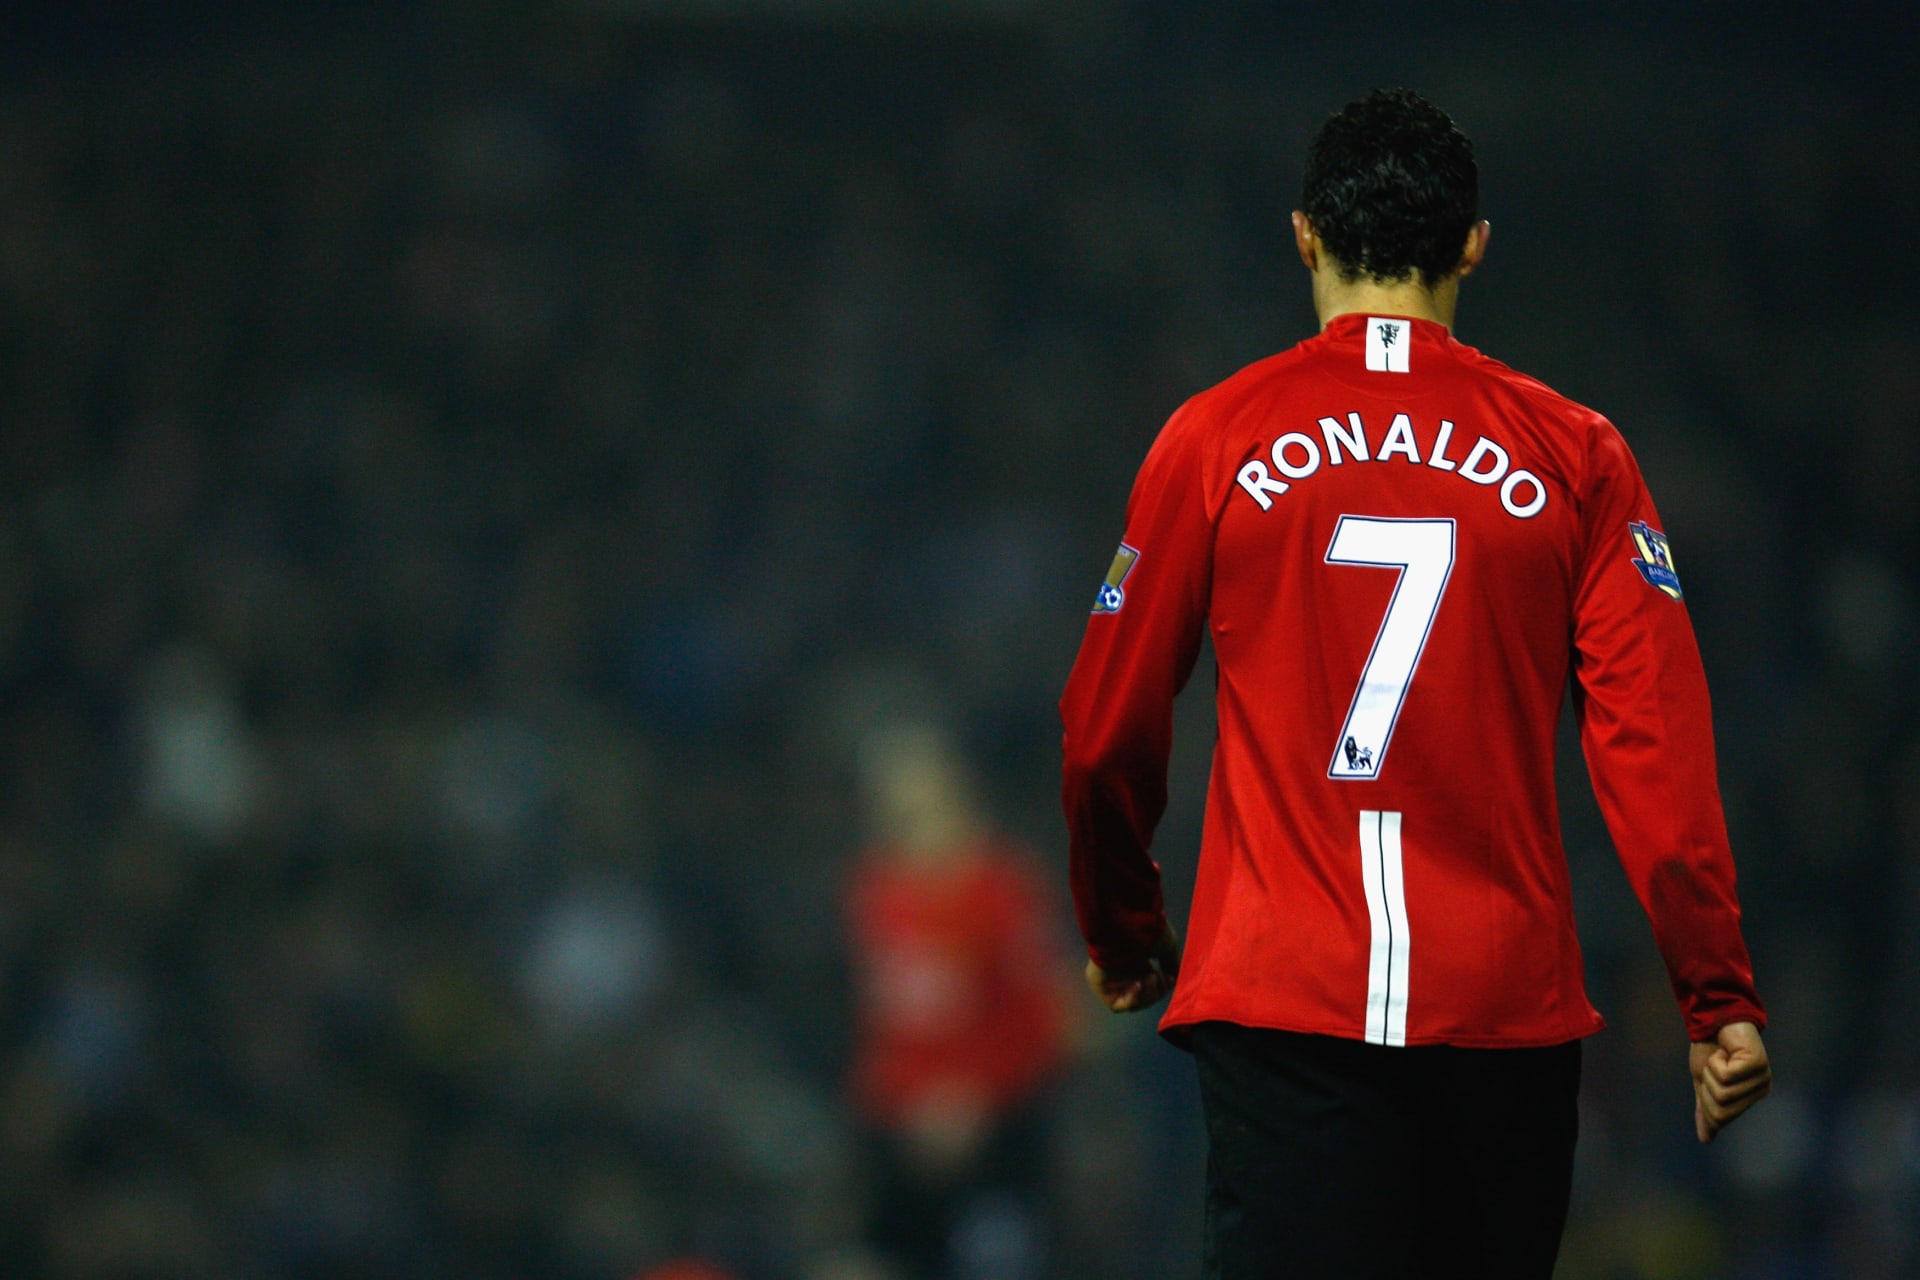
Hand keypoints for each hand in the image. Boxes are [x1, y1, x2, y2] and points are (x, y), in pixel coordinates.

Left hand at [1085, 924, 1180, 1013]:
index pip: (1150, 984)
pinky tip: (1138, 984)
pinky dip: (1132, 1000)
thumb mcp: (1166, 948)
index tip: (1171, 978)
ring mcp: (1111, 979)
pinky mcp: (1101, 985)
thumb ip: (1170, 965)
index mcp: (1137, 960)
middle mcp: (1123, 970)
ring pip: (1132, 1001)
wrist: (1128, 925)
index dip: (1162, 987)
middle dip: (1156, 991)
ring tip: (1150, 976)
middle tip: (1159, 976)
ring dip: (1147, 995)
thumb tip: (1174, 978)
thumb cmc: (1147, 933)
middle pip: (1143, 995)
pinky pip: (1117, 1005)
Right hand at [1690, 1020, 1770, 1142]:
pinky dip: (1716, 1061)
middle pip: (1722, 1109)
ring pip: (1724, 1092)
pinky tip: (1724, 1050)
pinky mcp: (1758, 1062)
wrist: (1712, 1019)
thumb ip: (1706, 1109)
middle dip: (1707, 1087)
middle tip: (1713, 1065)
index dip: (1705, 1099)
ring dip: (1711, 1071)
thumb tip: (1706, 1140)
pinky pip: (1727, 1075)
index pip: (1721, 1118)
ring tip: (1719, 1056)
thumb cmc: (1710, 1049)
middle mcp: (1761, 1089)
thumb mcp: (1704, 1083)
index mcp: (1750, 1098)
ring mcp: (1762, 1076)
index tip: (1709, 1076)